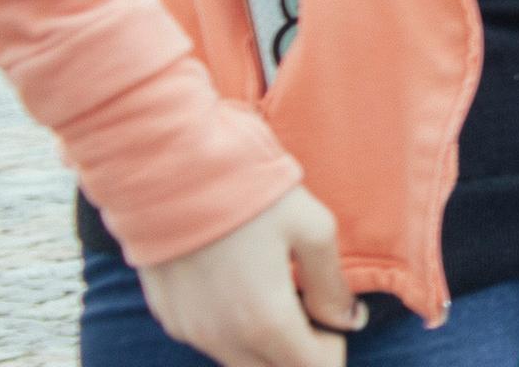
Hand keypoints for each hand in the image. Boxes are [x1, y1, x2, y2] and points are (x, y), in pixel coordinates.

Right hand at [135, 186, 359, 366]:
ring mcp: (191, 331)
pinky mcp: (169, 317)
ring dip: (266, 345)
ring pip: (240, 361)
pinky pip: (210, 342)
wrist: (169, 171)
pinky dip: (233, 331)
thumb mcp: (312, 229)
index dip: (332, 350)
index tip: (332, 317)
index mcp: (266, 322)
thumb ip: (332, 285)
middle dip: (299, 354)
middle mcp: (224, 339)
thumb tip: (349, 321)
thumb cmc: (250, 194)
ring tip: (276, 292)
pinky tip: (239, 287)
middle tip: (308, 309)